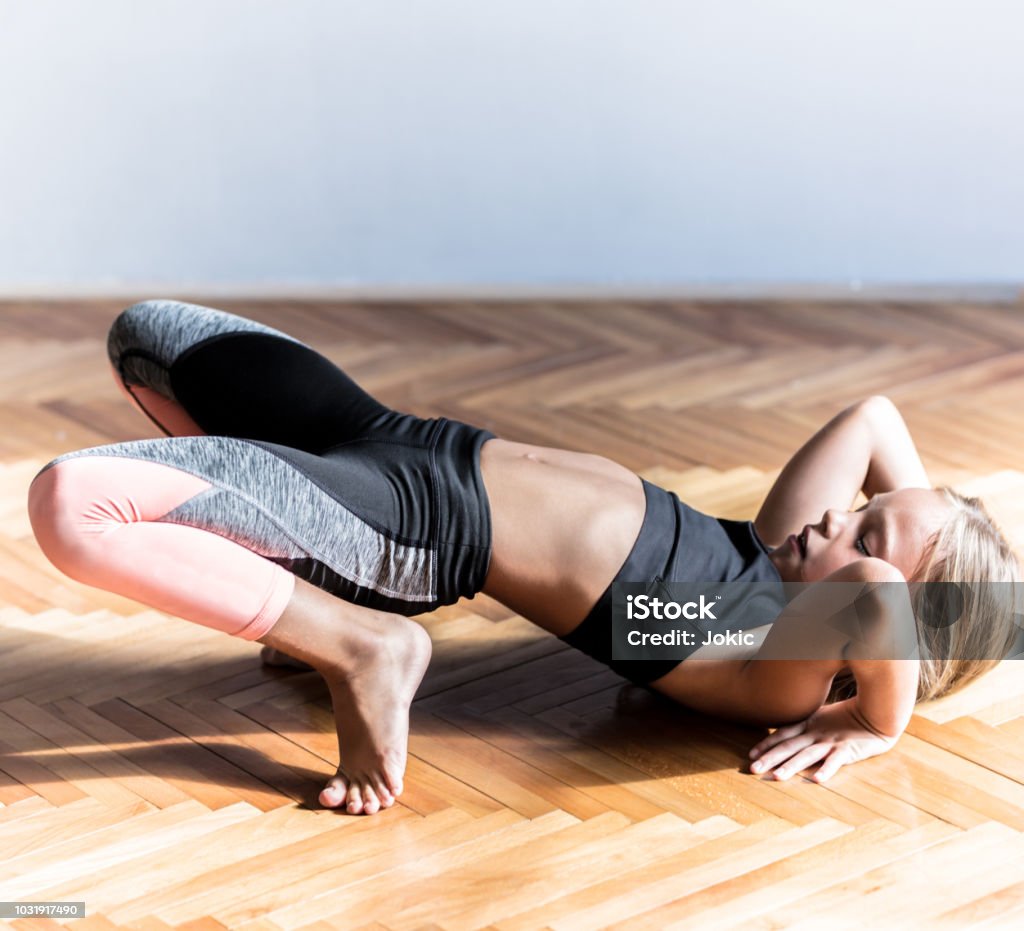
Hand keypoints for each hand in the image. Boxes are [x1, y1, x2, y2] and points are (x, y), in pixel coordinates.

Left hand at [747, 698, 899, 782]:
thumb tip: (784, 734)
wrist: (875, 714)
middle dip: (770, 758)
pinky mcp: (847, 750)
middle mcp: (815, 732)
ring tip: (777, 777)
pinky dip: (826, 770)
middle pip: (789, 746)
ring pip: (807, 755)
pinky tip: (816, 781)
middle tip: (753, 770)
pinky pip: (835, 761)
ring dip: (791, 766)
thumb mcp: (820, 717)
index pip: (783, 734)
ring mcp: (831, 741)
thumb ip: (804, 725)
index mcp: (808, 724)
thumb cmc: (846, 718)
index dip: (766, 744)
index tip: (751, 755)